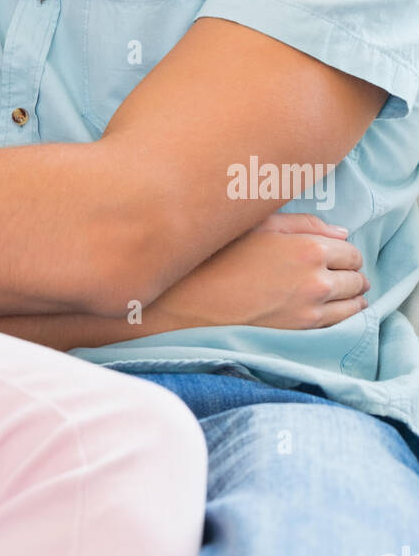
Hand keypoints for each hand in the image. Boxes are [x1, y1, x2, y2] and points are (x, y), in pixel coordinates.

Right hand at [156, 211, 368, 330]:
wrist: (198, 299)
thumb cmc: (224, 255)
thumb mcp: (261, 224)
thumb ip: (305, 223)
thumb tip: (341, 233)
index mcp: (309, 248)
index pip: (351, 251)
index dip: (346, 251)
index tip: (339, 253)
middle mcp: (317, 281)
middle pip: (356, 278)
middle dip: (352, 273)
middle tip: (343, 271)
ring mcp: (312, 310)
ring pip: (354, 304)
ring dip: (353, 296)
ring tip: (345, 291)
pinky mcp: (303, 332)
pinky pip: (341, 324)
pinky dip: (344, 314)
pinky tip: (337, 309)